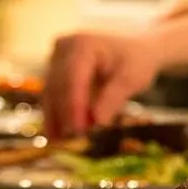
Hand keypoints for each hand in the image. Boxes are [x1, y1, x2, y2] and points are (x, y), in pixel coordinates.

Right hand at [42, 32, 162, 137]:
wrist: (136, 50)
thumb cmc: (137, 62)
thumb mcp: (133, 78)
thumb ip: (114, 97)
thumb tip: (97, 122)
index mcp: (83, 44)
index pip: (73, 78)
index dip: (73, 106)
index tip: (78, 131)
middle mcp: (63, 48)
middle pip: (58, 87)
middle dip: (64, 116)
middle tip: (69, 144)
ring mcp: (55, 59)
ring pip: (51, 93)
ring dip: (55, 119)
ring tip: (61, 144)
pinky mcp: (54, 72)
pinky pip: (53, 96)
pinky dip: (57, 115)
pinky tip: (59, 136)